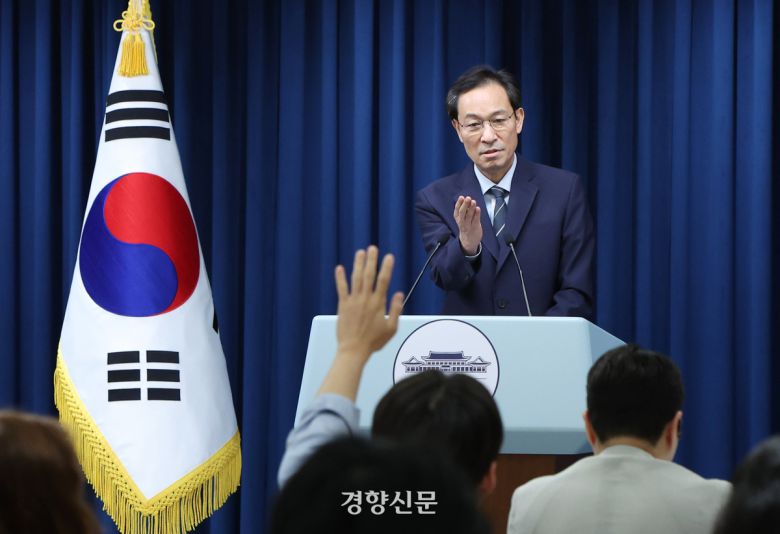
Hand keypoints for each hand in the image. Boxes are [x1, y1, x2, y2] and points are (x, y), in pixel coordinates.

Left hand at [334, 246, 403, 360]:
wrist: (353, 350)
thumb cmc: (374, 341)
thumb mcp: (391, 328)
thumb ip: (396, 309)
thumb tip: (399, 293)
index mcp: (378, 303)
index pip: (384, 281)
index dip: (387, 267)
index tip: (389, 256)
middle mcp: (366, 299)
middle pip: (369, 275)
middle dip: (371, 260)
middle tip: (372, 248)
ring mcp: (353, 301)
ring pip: (356, 278)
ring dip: (358, 264)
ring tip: (360, 252)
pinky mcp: (343, 305)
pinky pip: (341, 288)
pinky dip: (340, 278)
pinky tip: (339, 268)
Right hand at [454, 196, 482, 254]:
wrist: (469, 241)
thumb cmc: (466, 226)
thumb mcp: (462, 219)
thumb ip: (464, 210)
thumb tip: (466, 199)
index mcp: (458, 219)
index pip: (457, 210)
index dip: (459, 203)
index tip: (461, 197)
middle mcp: (462, 222)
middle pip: (462, 213)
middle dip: (465, 205)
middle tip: (467, 198)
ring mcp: (468, 225)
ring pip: (469, 216)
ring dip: (471, 208)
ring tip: (473, 201)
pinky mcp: (475, 227)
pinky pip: (475, 220)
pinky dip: (477, 214)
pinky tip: (478, 208)